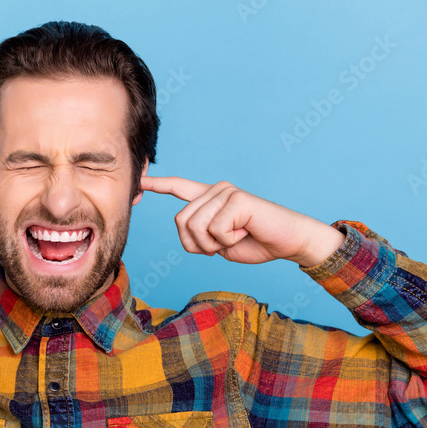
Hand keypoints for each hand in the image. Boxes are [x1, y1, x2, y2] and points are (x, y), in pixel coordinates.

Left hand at [139, 176, 343, 267]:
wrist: (288, 242)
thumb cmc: (255, 243)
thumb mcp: (218, 243)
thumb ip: (199, 234)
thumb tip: (185, 227)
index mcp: (209, 198)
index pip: (179, 187)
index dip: (158, 185)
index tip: (139, 182)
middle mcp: (215, 190)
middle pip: (180, 222)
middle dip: (198, 245)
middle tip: (223, 244)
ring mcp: (225, 192)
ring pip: (195, 227)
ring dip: (213, 244)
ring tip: (236, 236)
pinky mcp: (236, 199)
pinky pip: (215, 230)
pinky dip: (228, 241)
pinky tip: (245, 232)